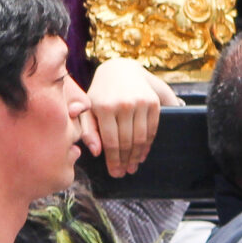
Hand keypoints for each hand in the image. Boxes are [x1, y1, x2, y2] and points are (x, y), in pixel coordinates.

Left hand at [80, 57, 175, 177]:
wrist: (120, 70)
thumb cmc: (100, 94)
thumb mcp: (88, 109)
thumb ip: (88, 131)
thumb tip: (96, 153)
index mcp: (104, 107)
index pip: (110, 142)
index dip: (113, 161)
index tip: (115, 173)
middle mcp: (123, 104)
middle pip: (126, 142)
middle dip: (125, 161)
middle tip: (124, 173)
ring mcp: (140, 102)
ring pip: (141, 138)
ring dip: (137, 156)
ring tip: (133, 166)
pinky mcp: (153, 101)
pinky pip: (152, 129)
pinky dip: (148, 145)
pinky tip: (143, 154)